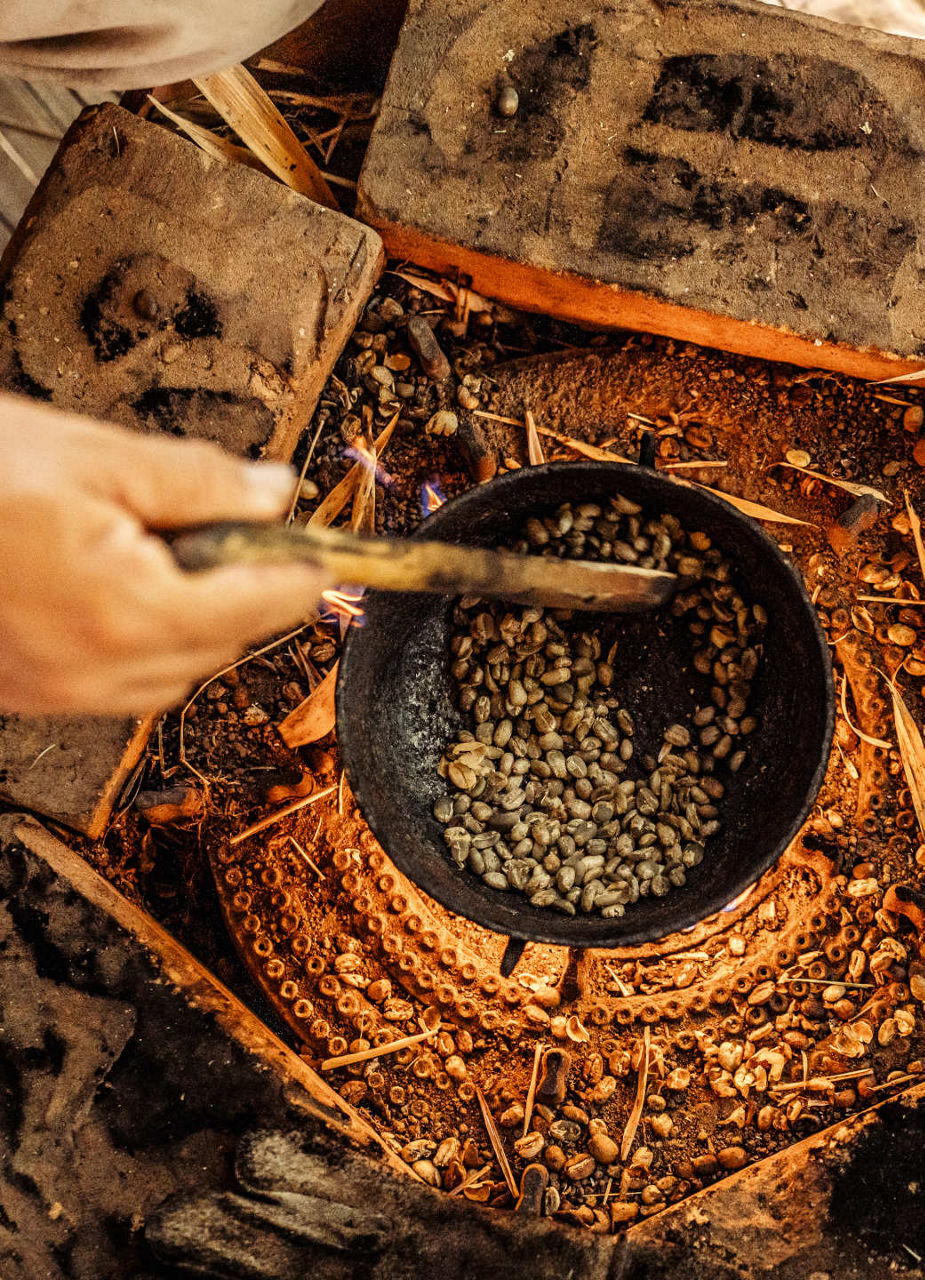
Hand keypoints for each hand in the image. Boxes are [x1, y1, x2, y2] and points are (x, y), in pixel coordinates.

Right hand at [0, 395, 329, 714]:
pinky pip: (122, 684)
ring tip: (179, 558)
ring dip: (200, 623)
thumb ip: (199, 482)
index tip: (324, 554)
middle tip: (250, 537)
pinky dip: (148, 644)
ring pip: (177, 673)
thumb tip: (274, 493)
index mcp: (127, 609)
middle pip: (224, 644)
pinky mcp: (31, 696)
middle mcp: (98, 669)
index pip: (258, 605)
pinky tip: (129, 595)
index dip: (300, 573)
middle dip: (250, 593)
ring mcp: (60, 692)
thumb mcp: (90, 455)